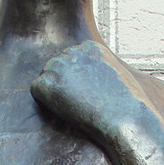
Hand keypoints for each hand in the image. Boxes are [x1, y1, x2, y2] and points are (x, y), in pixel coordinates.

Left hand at [32, 40, 146, 138]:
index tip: (88, 92)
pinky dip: (45, 102)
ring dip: (55, 92)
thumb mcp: (117, 76)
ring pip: (46, 77)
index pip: (72, 59)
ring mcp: (58, 66)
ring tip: (74, 107)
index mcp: (90, 47)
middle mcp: (72, 52)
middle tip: (79, 103)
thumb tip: (87, 82)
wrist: (124, 117)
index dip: (76, 78)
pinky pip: (37, 90)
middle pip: (57, 66)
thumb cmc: (127, 104)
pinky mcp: (47, 83)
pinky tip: (64, 110)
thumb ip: (99, 71)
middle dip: (64, 83)